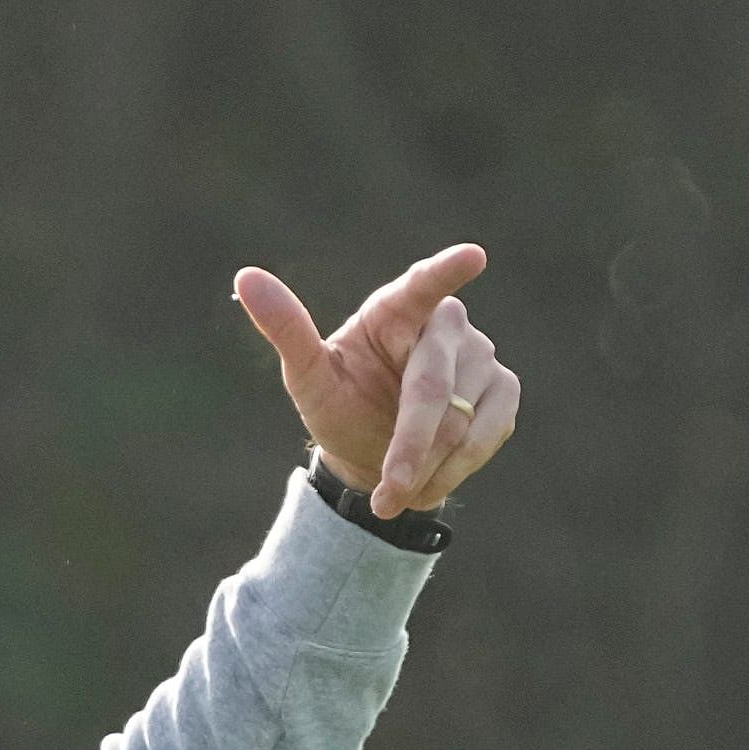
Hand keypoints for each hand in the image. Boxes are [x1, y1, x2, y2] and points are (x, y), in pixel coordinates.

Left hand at [233, 244, 522, 516]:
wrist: (375, 458)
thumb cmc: (341, 407)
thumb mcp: (308, 378)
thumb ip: (286, 330)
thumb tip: (245, 276)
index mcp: (395, 309)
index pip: (422, 285)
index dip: (447, 272)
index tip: (473, 257)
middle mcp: (445, 325)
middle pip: (434, 383)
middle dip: (410, 443)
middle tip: (390, 492)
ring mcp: (482, 356)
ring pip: (462, 418)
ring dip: (428, 465)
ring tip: (398, 488)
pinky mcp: (503, 392)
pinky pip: (487, 433)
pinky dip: (456, 469)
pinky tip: (429, 480)